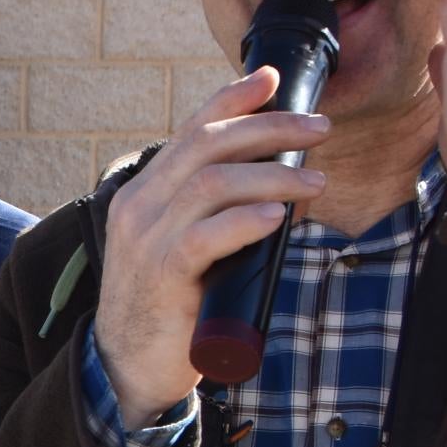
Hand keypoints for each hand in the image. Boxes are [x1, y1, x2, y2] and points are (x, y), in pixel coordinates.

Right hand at [89, 70, 331, 414]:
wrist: (127, 368)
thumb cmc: (168, 307)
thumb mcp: (185, 247)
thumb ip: (213, 215)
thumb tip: (277, 188)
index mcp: (145, 193)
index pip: (189, 131)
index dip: (231, 100)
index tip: (272, 79)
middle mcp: (140, 206)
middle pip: (206, 145)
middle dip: (268, 128)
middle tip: (320, 128)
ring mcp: (146, 239)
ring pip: (211, 183)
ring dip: (271, 175)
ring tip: (316, 182)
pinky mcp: (161, 275)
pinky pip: (204, 236)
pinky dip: (244, 220)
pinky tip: (277, 216)